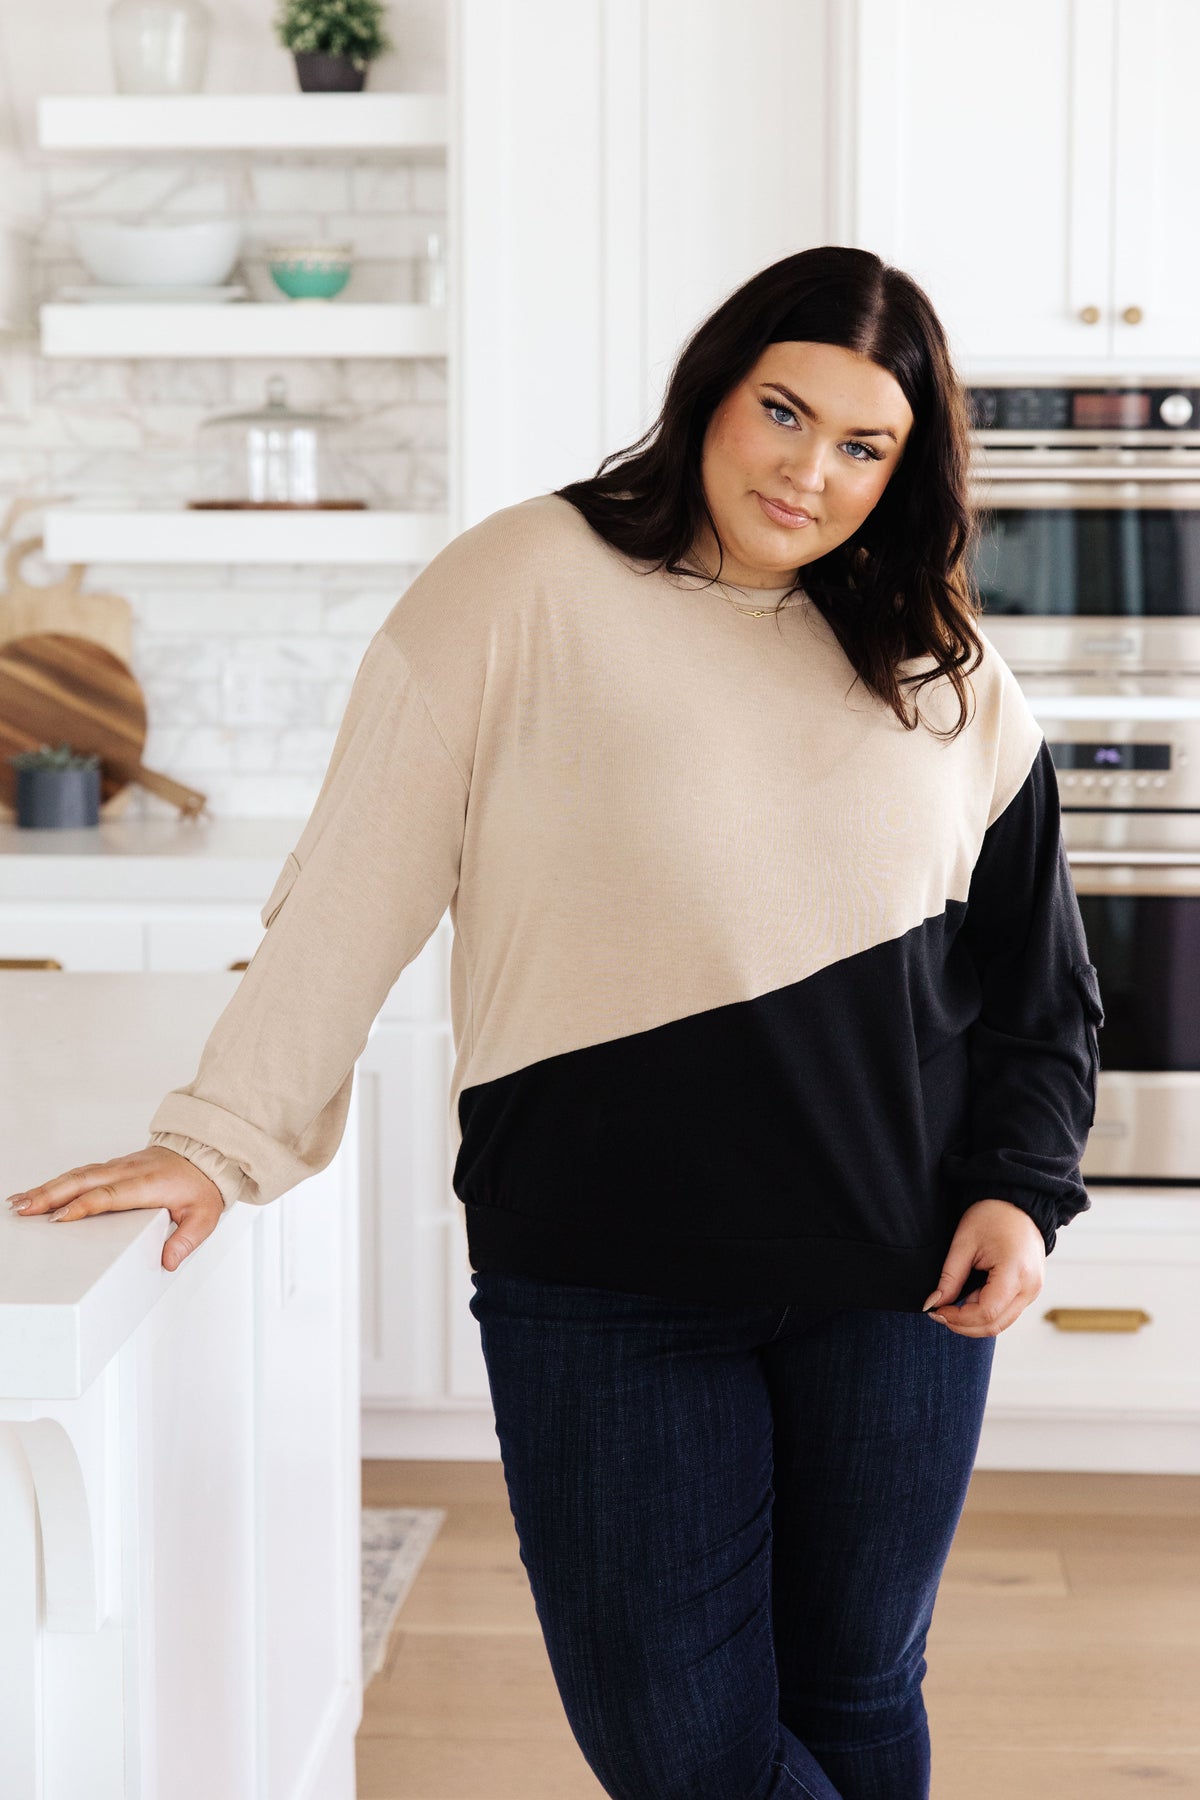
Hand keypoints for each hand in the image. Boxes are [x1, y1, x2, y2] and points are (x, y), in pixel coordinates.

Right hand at [6, 1147, 224, 1272]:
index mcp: (147, 1184)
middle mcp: (128, 1171)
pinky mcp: (113, 1167)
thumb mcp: (205, 1216)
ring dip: (47, 1188)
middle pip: (83, 1181)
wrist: (205, 1153)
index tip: (58, 1219)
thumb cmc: (201, 1185)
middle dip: (50, 1195)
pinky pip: (81, 1173)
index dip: (83, 1206)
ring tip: (19, 1203)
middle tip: (23, 1209)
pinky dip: (57, 1183)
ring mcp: (119, 1167)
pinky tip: (39, 1193)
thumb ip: (187, 1239)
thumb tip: (167, 1262)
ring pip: (77, 1175)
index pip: (109, 1195)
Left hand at [922, 1199, 1045, 1337]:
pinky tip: (969, 1300)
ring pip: (1002, 1323)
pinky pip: (1007, 1312)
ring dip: (974, 1322)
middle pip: (995, 1325)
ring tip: (951, 1307)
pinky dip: (986, 1313)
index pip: (986, 1313)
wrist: (1018, 1203)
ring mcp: (1033, 1291)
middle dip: (964, 1325)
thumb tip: (933, 1303)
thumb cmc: (992, 1216)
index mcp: (1016, 1272)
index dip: (959, 1318)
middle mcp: (1030, 1287)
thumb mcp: (964, 1242)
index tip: (937, 1310)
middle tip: (939, 1314)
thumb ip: (950, 1277)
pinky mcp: (1030, 1290)